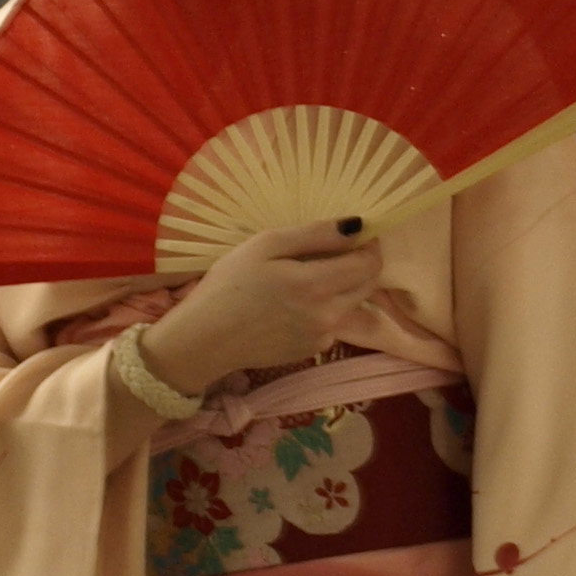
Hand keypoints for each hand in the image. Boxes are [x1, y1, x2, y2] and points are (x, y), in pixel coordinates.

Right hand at [139, 219, 381, 396]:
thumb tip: (356, 225)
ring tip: (310, 273)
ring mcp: (323, 337)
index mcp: (318, 285)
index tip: (352, 233)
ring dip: (345, 284)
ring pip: (354, 303)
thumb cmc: (229, 285)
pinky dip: (328, 306)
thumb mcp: (266, 245)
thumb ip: (315, 234)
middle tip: (333, 249)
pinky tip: (296, 301)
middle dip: (360, 262)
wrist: (205, 339)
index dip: (369, 244)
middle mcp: (329, 315)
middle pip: (368, 283)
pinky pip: (335, 321)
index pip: (370, 263)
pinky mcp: (313, 351)